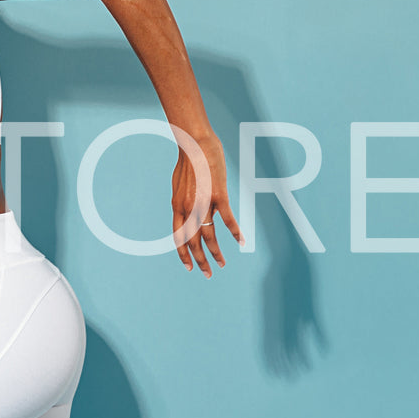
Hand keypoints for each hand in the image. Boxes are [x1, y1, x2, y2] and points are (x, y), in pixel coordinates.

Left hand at [171, 133, 243, 277]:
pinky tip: (241, 242)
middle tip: (207, 274)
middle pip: (192, 242)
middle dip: (200, 261)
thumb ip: (184, 200)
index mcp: (177, 207)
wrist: (194, 143)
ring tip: (222, 265)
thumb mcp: (180, 184)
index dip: (183, 254)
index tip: (189, 267)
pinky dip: (235, 232)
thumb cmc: (188, 160)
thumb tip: (191, 210)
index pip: (178, 237)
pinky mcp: (218, 196)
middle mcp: (188, 209)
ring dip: (216, 253)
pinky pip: (227, 220)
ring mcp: (202, 204)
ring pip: (209, 236)